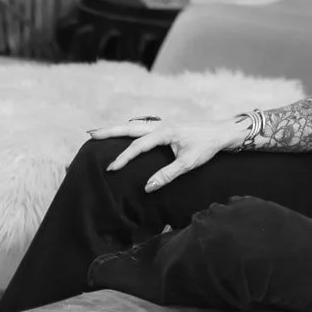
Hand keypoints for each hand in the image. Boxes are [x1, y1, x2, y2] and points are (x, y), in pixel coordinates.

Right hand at [86, 116, 235, 191]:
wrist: (222, 132)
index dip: (124, 157)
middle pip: (131, 127)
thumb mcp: (189, 164)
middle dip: (110, 131)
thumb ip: (168, 175)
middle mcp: (162, 124)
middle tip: (90, 134)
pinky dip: (129, 129)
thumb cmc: (207, 147)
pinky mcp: (166, 127)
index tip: (111, 169)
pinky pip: (142, 126)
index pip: (139, 145)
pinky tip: (123, 134)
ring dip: (117, 128)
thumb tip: (147, 187)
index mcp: (166, 132)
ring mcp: (163, 124)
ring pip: (135, 125)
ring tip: (99, 131)